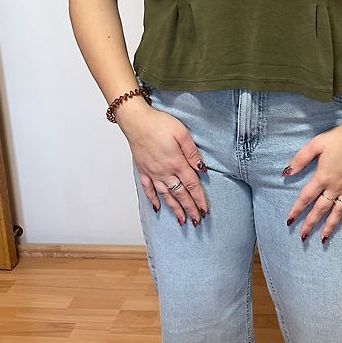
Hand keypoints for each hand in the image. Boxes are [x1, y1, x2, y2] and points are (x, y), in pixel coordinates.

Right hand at [119, 100, 208, 226]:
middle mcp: (165, 172)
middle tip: (197, 222)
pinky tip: (157, 207)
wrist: (136, 120)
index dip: (199, 199)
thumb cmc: (160, 123)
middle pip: (180, 194)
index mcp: (177, 163)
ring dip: (175, 209)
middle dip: (190, 209)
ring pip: (166, 195)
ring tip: (182, 221)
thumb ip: (193, 153)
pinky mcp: (143, 169)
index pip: (192, 185)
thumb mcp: (182, 133)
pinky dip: (153, 199)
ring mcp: (152, 172)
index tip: (205, 211)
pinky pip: (148, 188)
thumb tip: (202, 169)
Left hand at [282, 121, 341, 242]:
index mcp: (322, 177)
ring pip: (338, 211)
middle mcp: (335, 186)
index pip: (306, 198)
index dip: (296, 210)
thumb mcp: (314, 145)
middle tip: (303, 237)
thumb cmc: (338, 138)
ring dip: (331, 226)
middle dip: (310, 224)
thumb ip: (299, 160)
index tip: (289, 221)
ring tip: (324, 239)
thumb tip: (286, 173)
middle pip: (320, 209)